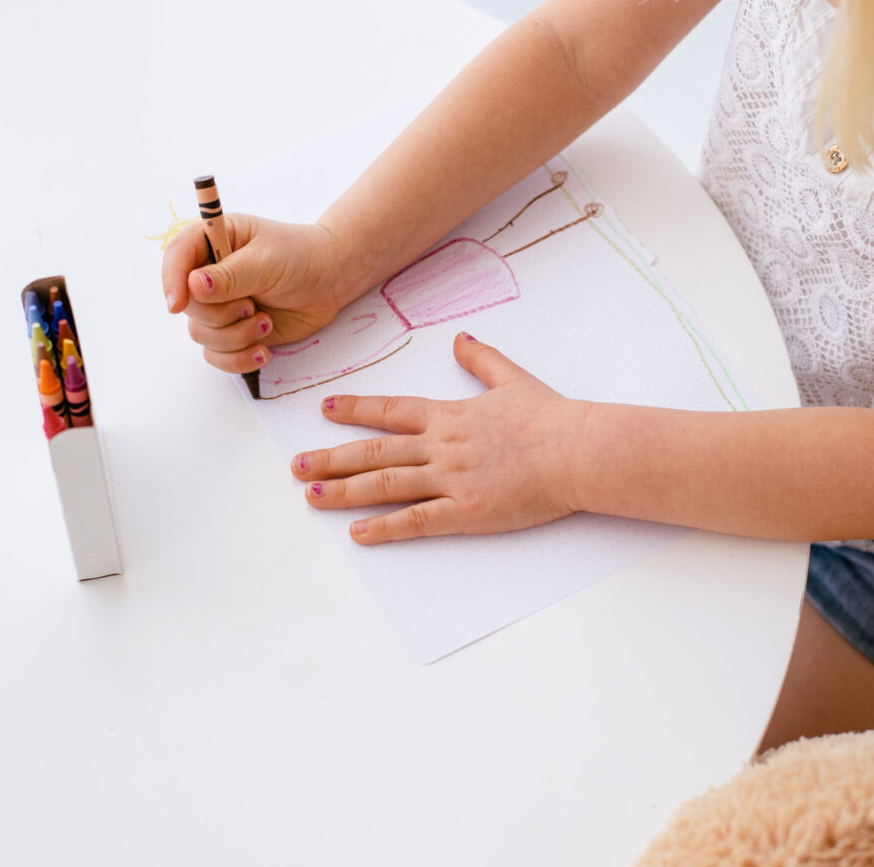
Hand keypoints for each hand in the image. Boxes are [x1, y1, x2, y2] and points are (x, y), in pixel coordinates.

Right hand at [161, 215, 348, 373]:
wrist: (329, 282)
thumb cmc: (301, 258)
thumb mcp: (267, 260)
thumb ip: (230, 275)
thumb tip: (194, 286)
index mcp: (213, 240)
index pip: (176, 256)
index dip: (171, 280)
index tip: (179, 303)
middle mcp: (210, 274)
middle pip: (187, 305)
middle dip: (220, 315)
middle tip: (251, 307)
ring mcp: (221, 305)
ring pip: (201, 334)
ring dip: (235, 337)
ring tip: (266, 323)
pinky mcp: (233, 331)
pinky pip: (216, 355)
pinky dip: (238, 358)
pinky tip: (262, 351)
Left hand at [291, 333, 587, 543]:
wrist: (577, 450)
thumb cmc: (550, 417)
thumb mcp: (512, 379)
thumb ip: (481, 360)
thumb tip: (459, 339)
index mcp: (449, 416)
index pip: (391, 410)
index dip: (355, 410)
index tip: (325, 409)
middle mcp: (440, 446)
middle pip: (374, 451)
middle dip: (331, 457)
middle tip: (296, 464)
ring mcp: (450, 480)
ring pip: (385, 485)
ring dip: (345, 490)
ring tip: (311, 495)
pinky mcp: (467, 512)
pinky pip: (418, 521)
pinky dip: (385, 527)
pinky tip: (358, 533)